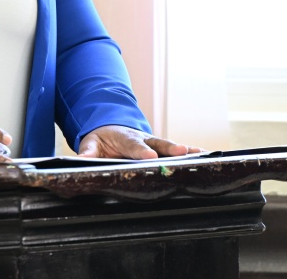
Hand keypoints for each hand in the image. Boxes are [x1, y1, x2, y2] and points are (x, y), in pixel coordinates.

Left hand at [76, 125, 203, 159]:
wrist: (110, 126)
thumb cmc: (101, 138)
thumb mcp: (91, 143)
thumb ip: (87, 152)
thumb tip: (80, 161)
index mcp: (125, 137)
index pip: (133, 145)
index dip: (142, 150)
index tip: (151, 156)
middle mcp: (143, 138)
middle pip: (158, 143)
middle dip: (171, 148)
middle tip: (184, 151)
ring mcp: (154, 142)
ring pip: (171, 146)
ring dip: (187, 150)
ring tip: (202, 153)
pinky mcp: (161, 148)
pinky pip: (178, 151)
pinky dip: (192, 153)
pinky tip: (207, 155)